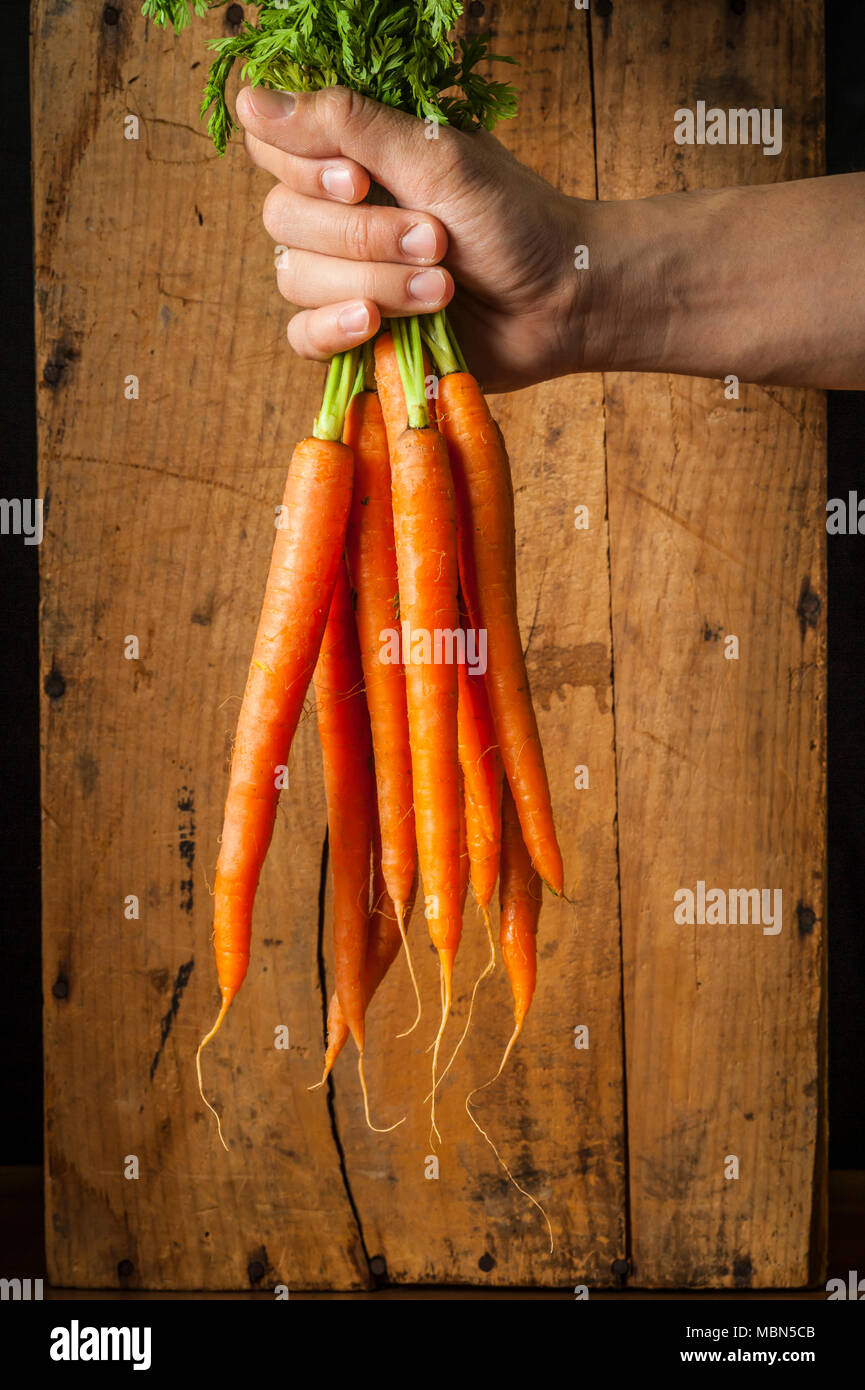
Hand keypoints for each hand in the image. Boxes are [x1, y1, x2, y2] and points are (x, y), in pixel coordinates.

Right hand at [235, 85, 586, 392]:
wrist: (559, 301)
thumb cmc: (512, 219)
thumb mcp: (437, 156)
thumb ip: (346, 125)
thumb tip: (250, 102)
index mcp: (351, 158)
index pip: (273, 150)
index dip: (304, 169)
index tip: (362, 181)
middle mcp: (336, 214)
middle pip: (282, 220)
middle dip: (363, 236)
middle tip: (438, 240)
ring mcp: (342, 277)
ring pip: (296, 279)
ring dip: (375, 284)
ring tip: (443, 289)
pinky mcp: (354, 336)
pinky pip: (300, 337)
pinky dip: (335, 330)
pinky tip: (376, 326)